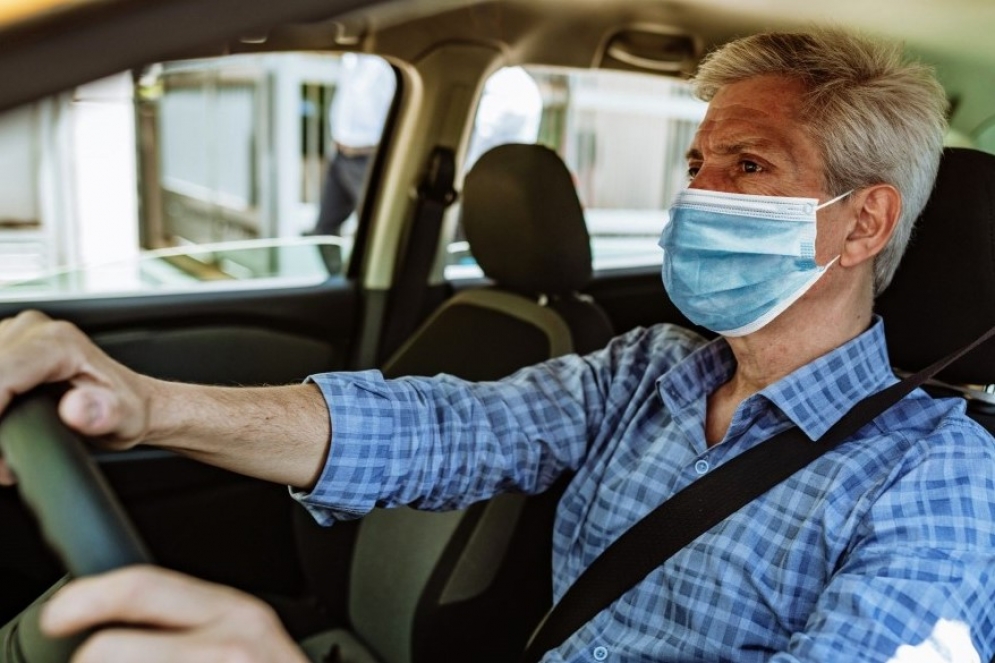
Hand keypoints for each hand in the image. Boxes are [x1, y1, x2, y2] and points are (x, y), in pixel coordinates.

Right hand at [0, 310, 151, 484]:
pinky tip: (5, 419)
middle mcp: (33, 329)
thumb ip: (104, 415)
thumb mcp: (124, 419)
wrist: (128, 402)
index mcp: (59, 343)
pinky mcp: (3, 345)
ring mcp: (14, 334)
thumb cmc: (125, 409)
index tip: (0, 456)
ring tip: (6, 445)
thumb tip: (75, 408)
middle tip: (5, 460)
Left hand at [41, 565, 308, 662]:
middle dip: (88, 659)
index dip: (87, 598)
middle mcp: (229, 643)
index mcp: (235, 612)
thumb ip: (194, 621)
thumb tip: (121, 623)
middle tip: (87, 662)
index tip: (58, 616)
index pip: (143, 586)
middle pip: (108, 650)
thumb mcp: (246, 638)